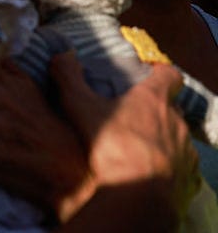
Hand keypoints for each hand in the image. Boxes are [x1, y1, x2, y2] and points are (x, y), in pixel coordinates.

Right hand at [51, 51, 198, 220]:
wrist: (138, 194)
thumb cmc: (111, 145)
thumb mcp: (80, 106)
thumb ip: (68, 78)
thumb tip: (62, 55)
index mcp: (153, 99)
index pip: (169, 75)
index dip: (160, 73)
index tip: (148, 75)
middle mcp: (175, 121)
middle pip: (171, 108)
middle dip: (155, 110)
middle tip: (132, 116)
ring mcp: (185, 150)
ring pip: (176, 138)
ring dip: (161, 139)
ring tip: (137, 149)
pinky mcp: (187, 176)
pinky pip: (181, 166)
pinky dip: (167, 166)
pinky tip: (147, 173)